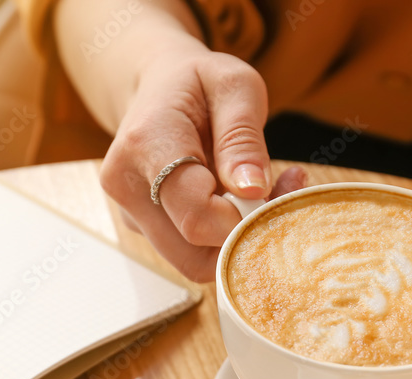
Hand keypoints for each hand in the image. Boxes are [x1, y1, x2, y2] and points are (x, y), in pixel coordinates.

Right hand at [99, 49, 304, 280]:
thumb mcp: (234, 86)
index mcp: (146, 145)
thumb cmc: (198, 83)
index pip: (196, 215)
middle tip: (283, 190)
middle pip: (193, 253)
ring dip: (238, 241)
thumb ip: (242, 138)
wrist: (156, 85)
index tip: (282, 184)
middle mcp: (128, 187)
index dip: (247, 217)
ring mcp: (131, 213)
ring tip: (268, 192)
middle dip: (247, 234)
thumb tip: (253, 190)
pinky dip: (225, 238)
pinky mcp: (145, 229)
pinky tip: (243, 201)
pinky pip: (191, 253)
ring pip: (194, 262)